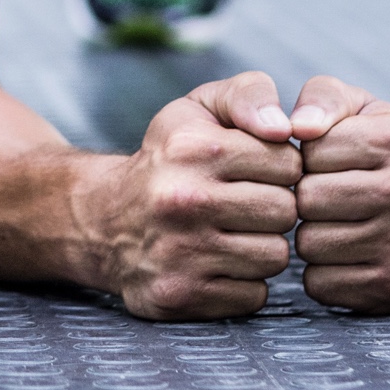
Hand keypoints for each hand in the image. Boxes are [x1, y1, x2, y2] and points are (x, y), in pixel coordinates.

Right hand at [81, 71, 302, 319]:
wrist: (101, 219)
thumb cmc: (168, 158)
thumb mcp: (198, 108)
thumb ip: (250, 94)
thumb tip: (285, 128)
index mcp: (192, 148)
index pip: (289, 164)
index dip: (279, 168)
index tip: (255, 171)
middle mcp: (183, 200)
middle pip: (285, 213)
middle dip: (273, 207)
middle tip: (245, 204)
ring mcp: (180, 252)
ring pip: (274, 257)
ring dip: (261, 246)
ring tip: (232, 232)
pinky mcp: (180, 295)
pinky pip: (253, 296)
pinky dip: (243, 282)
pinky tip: (217, 262)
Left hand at [289, 76, 389, 312]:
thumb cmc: (383, 154)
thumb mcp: (361, 109)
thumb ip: (322, 98)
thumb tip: (293, 127)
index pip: (311, 150)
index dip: (308, 157)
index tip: (329, 162)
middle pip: (308, 199)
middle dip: (306, 197)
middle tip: (329, 196)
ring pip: (309, 245)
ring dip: (311, 235)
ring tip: (338, 224)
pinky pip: (319, 285)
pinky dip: (320, 272)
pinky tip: (345, 255)